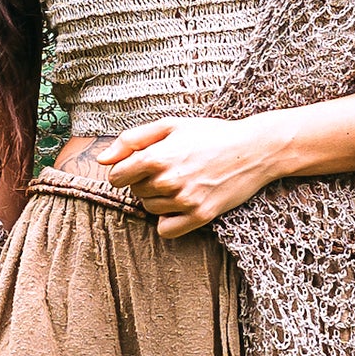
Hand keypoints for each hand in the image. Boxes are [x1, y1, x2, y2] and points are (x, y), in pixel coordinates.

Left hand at [96, 116, 276, 236]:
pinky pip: (166, 230)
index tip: (140, 165)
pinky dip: (168, 220)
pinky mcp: (200, 217)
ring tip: (181, 182)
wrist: (253, 150)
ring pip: (149, 209)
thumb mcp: (170, 125)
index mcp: (157, 157)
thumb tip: (102, 160)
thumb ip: (131, 140)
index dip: (125, 170)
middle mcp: (168, 181)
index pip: (116, 177)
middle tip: (170, 169)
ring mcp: (185, 201)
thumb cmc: (210, 134)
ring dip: (157, 199)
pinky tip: (181, 204)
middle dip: (144, 182)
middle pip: (134, 192)